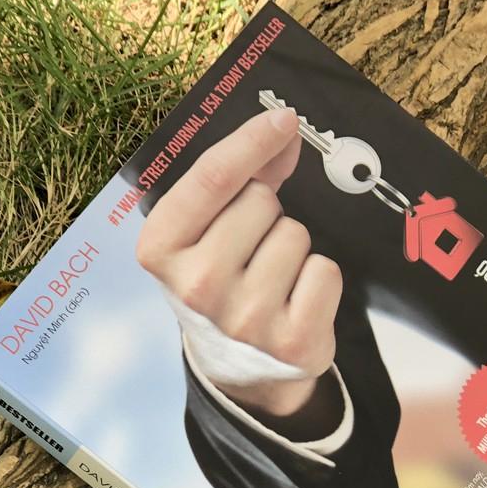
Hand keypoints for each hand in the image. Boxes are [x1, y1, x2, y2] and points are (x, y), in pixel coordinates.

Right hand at [135, 107, 342, 420]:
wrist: (239, 368)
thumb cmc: (221, 285)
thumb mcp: (206, 233)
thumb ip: (241, 177)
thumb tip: (283, 128)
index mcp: (160, 251)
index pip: (212, 178)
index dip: (252, 140)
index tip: (283, 119)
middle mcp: (197, 287)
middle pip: (263, 202)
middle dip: (267, 215)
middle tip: (252, 253)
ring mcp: (246, 319)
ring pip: (297, 235)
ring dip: (293, 249)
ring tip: (273, 281)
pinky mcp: (293, 341)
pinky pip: (326, 270)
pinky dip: (320, 279)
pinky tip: (296, 301)